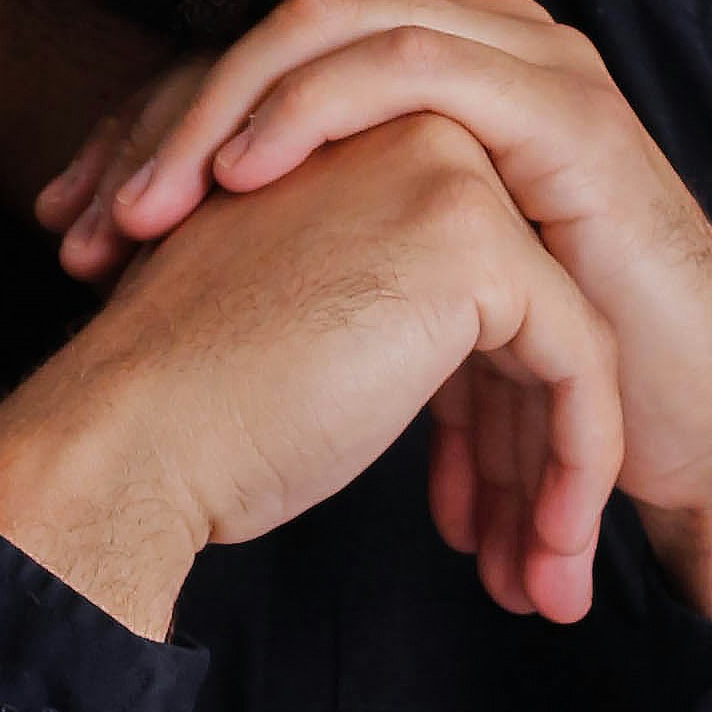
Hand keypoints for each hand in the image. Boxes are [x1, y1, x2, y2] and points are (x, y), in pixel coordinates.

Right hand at [0, 114, 623, 641]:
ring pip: (566, 334)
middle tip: (529, 557)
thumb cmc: (186, 405)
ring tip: (548, 583)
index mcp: (359, 144)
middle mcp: (409, 129)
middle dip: (531, 447)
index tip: (480, 511)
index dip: (487, 413)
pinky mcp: (474, 239)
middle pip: (528, 307)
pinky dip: (580, 464)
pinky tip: (553, 563)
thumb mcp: (293, 316)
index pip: (474, 288)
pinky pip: (580, 361)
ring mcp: (446, 173)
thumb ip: (373, 301)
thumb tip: (454, 383)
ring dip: (564, 470)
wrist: (130, 436)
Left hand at [42, 0, 711, 648]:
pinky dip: (313, 111)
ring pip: (326, 31)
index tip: (65, 228)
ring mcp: (523, 62)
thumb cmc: (548, 389)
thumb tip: (162, 296)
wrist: (693, 439)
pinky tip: (243, 177)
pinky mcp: (561, 106)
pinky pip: (411, 69)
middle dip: (159, 123)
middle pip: (270, 37)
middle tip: (74, 219)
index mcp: (427, 85)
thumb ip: (311, 269)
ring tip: (142, 208)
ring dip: (214, 112)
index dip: (147, 138)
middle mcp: (472, 48)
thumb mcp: (399, 315)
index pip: (254, 73)